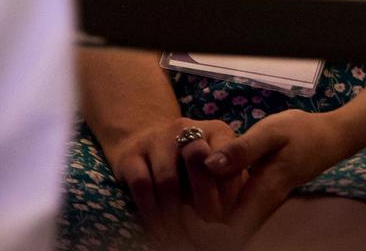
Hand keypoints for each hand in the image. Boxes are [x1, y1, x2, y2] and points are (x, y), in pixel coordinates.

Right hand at [102, 115, 243, 246]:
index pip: (230, 155)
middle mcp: (185, 128)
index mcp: (217, 131)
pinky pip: (142, 186)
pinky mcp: (130, 156)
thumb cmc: (194, 170)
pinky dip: (152, 213)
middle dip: (203, 199)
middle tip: (206, 230)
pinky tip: (159, 231)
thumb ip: (229, 188)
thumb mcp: (218, 172)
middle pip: (196, 157)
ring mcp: (156, 139)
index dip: (229, 189)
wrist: (148, 147)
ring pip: (167, 179)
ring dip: (175, 214)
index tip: (226, 217)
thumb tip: (234, 224)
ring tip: (181, 237)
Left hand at [196, 109, 354, 242]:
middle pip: (228, 225)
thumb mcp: (270, 132)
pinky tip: (210, 181)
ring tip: (193, 186)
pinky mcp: (264, 196)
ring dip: (212, 207)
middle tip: (186, 191)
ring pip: (233, 218)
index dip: (206, 218)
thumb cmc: (300, 131)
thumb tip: (210, 166)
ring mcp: (265, 203)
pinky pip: (239, 207)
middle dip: (205, 214)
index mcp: (263, 191)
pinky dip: (222, 199)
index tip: (189, 198)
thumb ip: (242, 150)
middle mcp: (263, 205)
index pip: (230, 223)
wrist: (329, 137)